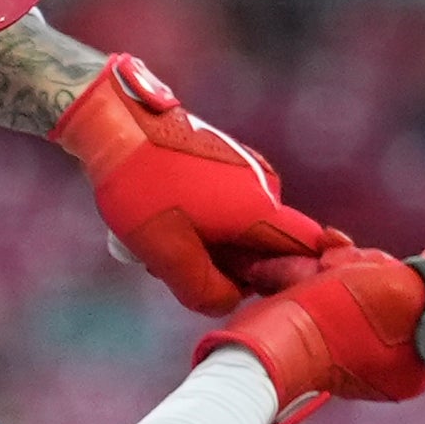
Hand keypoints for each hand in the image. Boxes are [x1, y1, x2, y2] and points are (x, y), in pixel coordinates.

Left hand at [53, 55, 331, 314]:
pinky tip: (165, 218)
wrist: (117, 122)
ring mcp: (247, 167)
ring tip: (161, 240)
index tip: (244, 285)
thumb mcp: (166, 253)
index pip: (306, 251)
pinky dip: (202, 221)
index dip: (288, 278)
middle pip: (266, 246)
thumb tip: (229, 301)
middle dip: (228, 266)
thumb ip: (204, 291)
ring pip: (241, 227)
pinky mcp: (227, 158)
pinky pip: (227, 205)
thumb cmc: (141, 187)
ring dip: (208, 245)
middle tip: (177, 266)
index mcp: (259, 209)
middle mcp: (265, 184)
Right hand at [196, 242, 424, 423]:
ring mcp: (352, 350)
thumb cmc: (339, 318)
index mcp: (416, 369)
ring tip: (319, 269)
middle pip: (395, 291)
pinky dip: (321, 274)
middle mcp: (387, 364)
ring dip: (341, 266)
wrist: (271, 339)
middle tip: (345, 272)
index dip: (409, 277)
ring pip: (361, 285)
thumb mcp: (406, 289)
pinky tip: (310, 265)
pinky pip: (333, 292)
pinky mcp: (319, 334)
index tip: (390, 272)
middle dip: (368, 269)